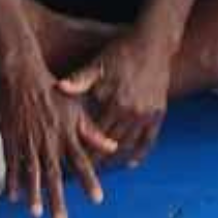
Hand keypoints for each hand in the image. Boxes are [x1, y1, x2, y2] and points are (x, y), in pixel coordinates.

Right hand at [0, 54, 112, 217]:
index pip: (82, 162)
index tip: (97, 200)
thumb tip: (113, 147)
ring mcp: (29, 141)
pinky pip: (12, 163)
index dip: (89, 181)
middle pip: (55, 175)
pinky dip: (12, 180)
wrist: (22, 75)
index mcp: (67, 134)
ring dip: (34, 195)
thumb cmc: (53, 91)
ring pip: (32, 173)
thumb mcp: (76, 109)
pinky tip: (13, 197)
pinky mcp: (12, 138)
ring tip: (37, 214)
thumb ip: (93, 132)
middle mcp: (49, 140)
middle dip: (58, 200)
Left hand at [64, 32, 178, 165]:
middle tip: (81, 174)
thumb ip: (80, 80)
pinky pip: (149, 141)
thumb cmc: (121, 52)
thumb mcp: (99, 64)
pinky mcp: (158, 114)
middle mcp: (132, 112)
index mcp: (114, 102)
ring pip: (128, 146)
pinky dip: (139, 154)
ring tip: (100, 171)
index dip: (81, 148)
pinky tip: (129, 163)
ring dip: (114, 161)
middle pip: (109, 145)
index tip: (68, 161)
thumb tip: (59, 88)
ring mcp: (146, 115)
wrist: (154, 43)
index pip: (93, 134)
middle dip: (95, 160)